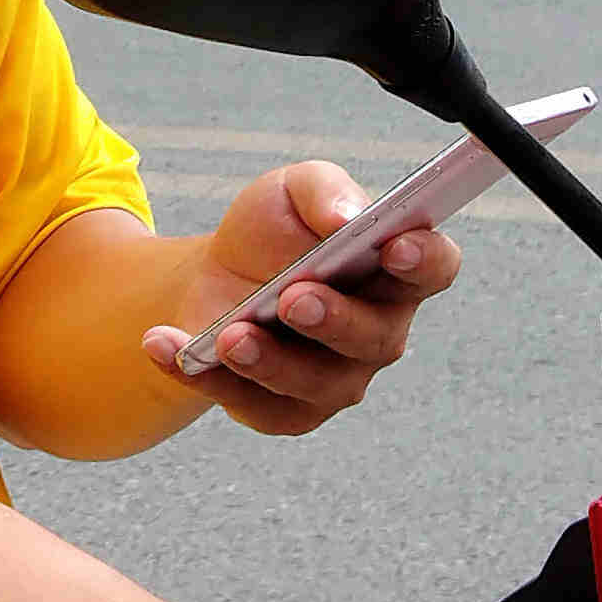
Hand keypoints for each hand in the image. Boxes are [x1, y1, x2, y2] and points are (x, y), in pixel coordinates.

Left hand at [144, 160, 449, 436]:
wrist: (215, 277)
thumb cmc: (273, 232)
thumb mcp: (290, 191)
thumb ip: (324, 191)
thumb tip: (348, 217)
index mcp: (395, 270)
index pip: (435, 267)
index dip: (424, 260)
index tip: (393, 246)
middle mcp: (379, 331)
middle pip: (376, 337)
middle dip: (334, 319)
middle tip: (292, 296)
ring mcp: (337, 378)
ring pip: (317, 385)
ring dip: (271, 362)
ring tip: (227, 335)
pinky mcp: (287, 411)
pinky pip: (254, 407)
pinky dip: (208, 379)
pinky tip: (166, 346)